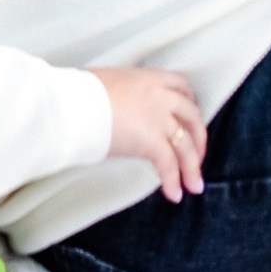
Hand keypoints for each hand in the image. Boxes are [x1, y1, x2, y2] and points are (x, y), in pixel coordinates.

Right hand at [89, 66, 206, 202]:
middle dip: (199, 139)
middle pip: (192, 116)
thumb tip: (118, 107)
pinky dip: (173, 181)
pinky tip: (173, 194)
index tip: (189, 118)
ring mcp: (158, 118)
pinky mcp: (152, 141)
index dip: (190, 104)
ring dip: (192, 168)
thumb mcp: (106, 84)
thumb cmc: (78, 93)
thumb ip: (123, 94)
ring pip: (186, 145)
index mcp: (146, 78)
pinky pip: (169, 165)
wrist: (71, 105)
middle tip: (196, 156)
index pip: (180, 85)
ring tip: (194, 186)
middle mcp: (158, 95)